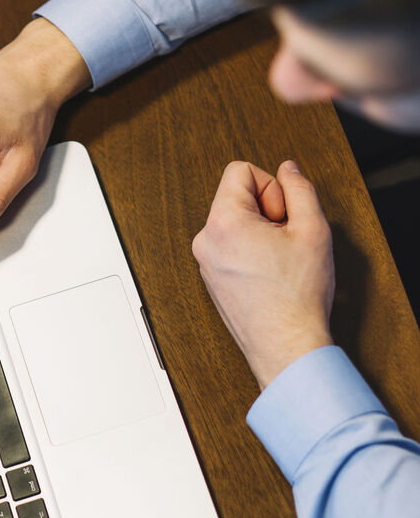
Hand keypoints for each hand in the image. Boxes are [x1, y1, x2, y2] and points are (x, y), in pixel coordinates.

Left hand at [192, 160, 334, 388]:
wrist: (286, 347)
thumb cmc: (297, 296)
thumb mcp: (313, 229)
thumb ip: (300, 189)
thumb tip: (288, 170)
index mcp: (223, 222)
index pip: (239, 170)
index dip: (271, 186)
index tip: (284, 215)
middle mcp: (205, 241)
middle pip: (236, 196)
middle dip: (266, 210)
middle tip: (286, 240)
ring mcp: (205, 263)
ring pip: (235, 223)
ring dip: (260, 232)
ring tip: (280, 260)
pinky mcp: (211, 280)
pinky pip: (231, 247)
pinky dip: (251, 251)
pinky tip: (271, 275)